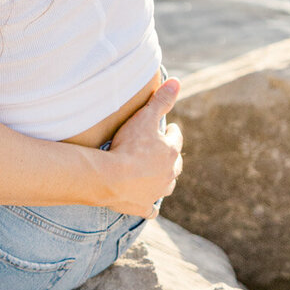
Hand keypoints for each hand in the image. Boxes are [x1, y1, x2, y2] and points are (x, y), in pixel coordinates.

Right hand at [103, 78, 182, 217]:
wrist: (111, 178)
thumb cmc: (129, 146)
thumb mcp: (145, 117)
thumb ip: (161, 100)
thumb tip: (178, 82)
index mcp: (171, 153)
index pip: (176, 139)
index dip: (172, 132)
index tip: (171, 128)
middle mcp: (169, 175)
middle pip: (174, 165)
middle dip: (170, 157)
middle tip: (163, 150)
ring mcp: (156, 192)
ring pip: (166, 186)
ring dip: (162, 180)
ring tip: (156, 174)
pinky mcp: (143, 206)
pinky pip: (151, 208)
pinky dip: (150, 204)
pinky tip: (148, 203)